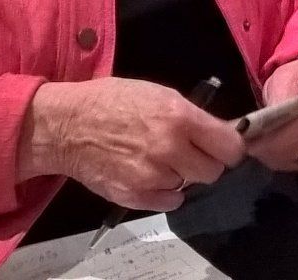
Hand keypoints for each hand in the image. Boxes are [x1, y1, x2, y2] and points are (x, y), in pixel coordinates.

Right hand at [16, 78, 243, 211]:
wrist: (67, 126)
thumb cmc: (114, 102)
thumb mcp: (161, 95)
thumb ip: (193, 117)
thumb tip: (223, 134)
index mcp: (180, 117)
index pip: (231, 147)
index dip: (230, 147)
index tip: (223, 146)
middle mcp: (170, 149)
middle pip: (214, 171)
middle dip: (207, 162)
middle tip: (191, 152)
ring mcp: (152, 176)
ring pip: (190, 185)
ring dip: (181, 175)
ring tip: (159, 158)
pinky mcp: (135, 196)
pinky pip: (169, 201)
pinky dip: (164, 192)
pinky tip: (148, 174)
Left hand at [246, 57, 297, 172]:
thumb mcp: (286, 76)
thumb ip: (281, 94)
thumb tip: (272, 119)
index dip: (284, 133)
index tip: (256, 140)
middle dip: (277, 147)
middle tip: (249, 147)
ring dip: (279, 156)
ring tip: (258, 148)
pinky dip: (285, 161)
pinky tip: (271, 153)